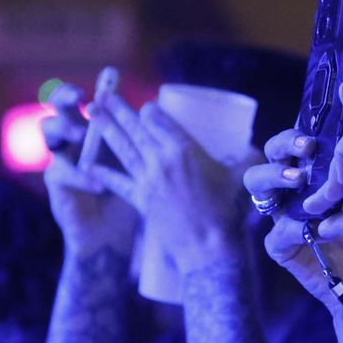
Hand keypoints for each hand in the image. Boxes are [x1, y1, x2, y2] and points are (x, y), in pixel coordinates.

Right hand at [41, 83, 139, 256]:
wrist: (114, 234)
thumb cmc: (132, 194)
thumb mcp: (141, 164)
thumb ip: (142, 140)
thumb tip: (157, 110)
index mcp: (96, 130)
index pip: (92, 101)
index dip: (99, 90)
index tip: (111, 76)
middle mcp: (74, 138)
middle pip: (60, 107)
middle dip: (66, 97)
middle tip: (81, 97)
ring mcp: (60, 157)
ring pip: (49, 131)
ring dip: (66, 129)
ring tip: (82, 133)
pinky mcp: (55, 182)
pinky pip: (61, 171)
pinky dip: (82, 176)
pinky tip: (99, 184)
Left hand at [91, 89, 245, 273]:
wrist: (208, 249)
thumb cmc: (228, 212)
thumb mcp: (241, 178)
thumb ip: (246, 159)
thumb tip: (252, 149)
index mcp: (185, 151)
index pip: (159, 120)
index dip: (150, 110)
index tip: (146, 107)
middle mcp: (162, 161)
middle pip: (135, 129)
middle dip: (118, 109)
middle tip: (102, 93)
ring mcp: (148, 181)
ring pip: (122, 148)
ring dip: (105, 128)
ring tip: (92, 112)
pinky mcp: (140, 200)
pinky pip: (117, 182)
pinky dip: (103, 173)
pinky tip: (90, 164)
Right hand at [245, 131, 342, 326]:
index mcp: (327, 174)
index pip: (307, 141)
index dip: (311, 127)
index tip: (320, 124)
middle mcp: (304, 192)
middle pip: (275, 154)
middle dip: (286, 144)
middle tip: (308, 146)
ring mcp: (292, 220)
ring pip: (258, 187)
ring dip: (274, 176)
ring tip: (300, 178)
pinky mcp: (289, 252)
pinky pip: (274, 234)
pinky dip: (289, 225)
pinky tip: (312, 223)